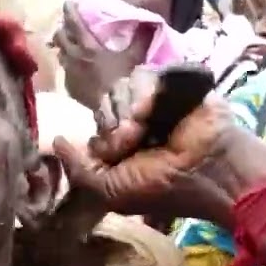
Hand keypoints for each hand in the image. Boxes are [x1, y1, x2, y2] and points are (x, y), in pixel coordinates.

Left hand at [52, 66, 243, 222]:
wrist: (209, 170)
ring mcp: (152, 100)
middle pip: (103, 104)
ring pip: (117, 89)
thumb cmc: (163, 186)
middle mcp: (135, 120)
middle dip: (113, 127)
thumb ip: (79, 169)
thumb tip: (56, 141)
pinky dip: (143, 95)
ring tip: (147, 130)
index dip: (100, 139)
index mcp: (122, 144)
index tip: (117, 155)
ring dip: (128, 112)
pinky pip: (140, 75)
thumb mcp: (111, 190)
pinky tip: (154, 112)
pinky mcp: (169, 82)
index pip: (94, 125)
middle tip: (132, 144)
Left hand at [53, 1, 148, 110]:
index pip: (74, 24)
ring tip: (68, 45)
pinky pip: (64, 71)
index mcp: (88, 47)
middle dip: (62, 30)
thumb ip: (140, 40)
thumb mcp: (134, 58)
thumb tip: (150, 24)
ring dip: (62, 47)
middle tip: (66, 26)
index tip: (68, 3)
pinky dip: (67, 65)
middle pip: (60, 38)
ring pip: (60, 54)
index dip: (70, 12)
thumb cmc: (122, 81)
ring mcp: (69, 73)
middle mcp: (74, 57)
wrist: (112, 110)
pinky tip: (73, 67)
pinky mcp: (69, 87)